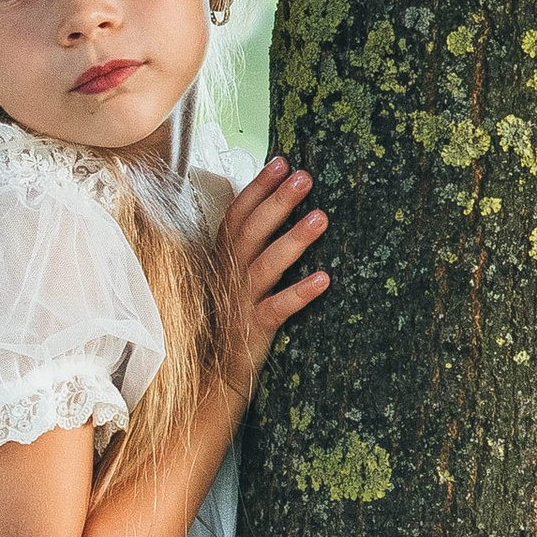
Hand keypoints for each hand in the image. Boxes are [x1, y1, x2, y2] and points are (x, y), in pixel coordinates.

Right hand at [220, 156, 329, 400]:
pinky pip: (278, 308)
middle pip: (252, 232)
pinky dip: (300, 294)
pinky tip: (325, 279)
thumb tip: (272, 212)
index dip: (258, 187)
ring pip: (266, 265)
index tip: (281, 161)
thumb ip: (244, 249)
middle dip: (278, 201)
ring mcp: (239, 302)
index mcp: (221, 259)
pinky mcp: (254, 329)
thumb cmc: (228, 320)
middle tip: (305, 177)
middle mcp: (228, 275)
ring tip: (322, 217)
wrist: (212, 375)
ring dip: (294, 240)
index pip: (237, 215)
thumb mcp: (229, 279)